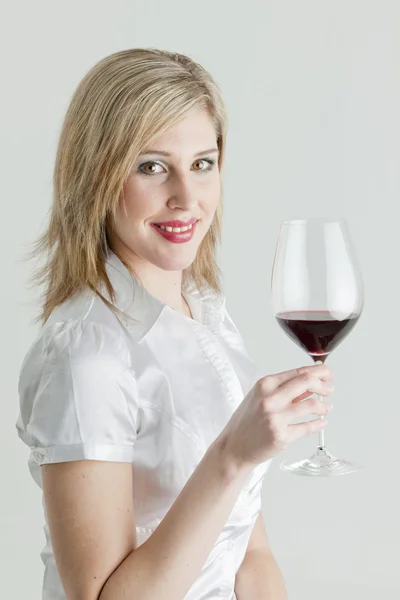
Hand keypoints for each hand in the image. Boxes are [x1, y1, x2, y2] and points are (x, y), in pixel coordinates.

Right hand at [218, 363, 333, 469]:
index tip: (327, 375)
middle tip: (329, 390)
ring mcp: (276, 417)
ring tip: (326, 408)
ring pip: (311, 405)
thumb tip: (310, 384)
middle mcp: (270, 398)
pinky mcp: (281, 436)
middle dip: (323, 385)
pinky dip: (319, 424)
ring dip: (324, 406)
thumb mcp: (259, 397)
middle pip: (307, 382)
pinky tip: (321, 422)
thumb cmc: (246, 422)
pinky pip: (308, 428)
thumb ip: (284, 390)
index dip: (318, 372)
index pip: (298, 372)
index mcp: (265, 384)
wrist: (233, 447)